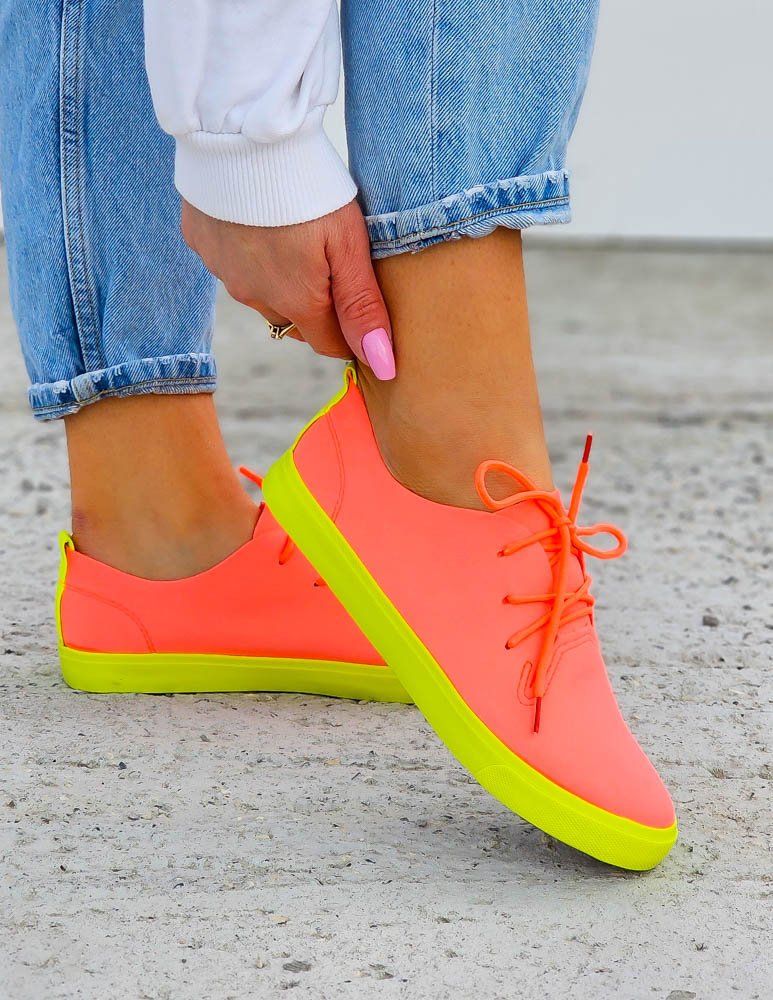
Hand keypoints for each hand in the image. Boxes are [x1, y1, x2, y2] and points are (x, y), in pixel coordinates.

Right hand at [181, 198, 394, 378]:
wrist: (240, 133)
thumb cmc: (306, 186)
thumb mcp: (348, 244)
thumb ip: (362, 306)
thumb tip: (382, 363)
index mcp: (296, 302)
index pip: (329, 345)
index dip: (351, 336)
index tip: (363, 314)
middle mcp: (255, 298)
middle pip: (296, 322)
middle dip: (317, 308)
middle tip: (334, 265)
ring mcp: (224, 272)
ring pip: (263, 294)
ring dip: (281, 280)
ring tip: (296, 237)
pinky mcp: (202, 243)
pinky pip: (232, 263)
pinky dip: (249, 252)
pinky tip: (260, 220)